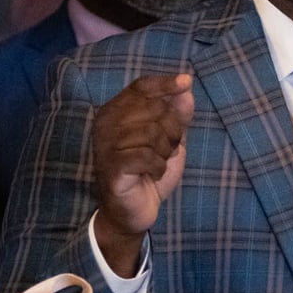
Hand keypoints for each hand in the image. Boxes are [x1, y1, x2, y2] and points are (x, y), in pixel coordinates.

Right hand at [92, 73, 193, 275]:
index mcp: (116, 111)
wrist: (134, 210)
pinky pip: (147, 156)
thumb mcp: (169, 139)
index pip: (141, 87)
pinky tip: (152, 174)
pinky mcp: (112, 167)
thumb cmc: (149, 171)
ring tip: (158, 162)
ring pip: (152, 132)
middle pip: (154, 108)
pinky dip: (158, 167)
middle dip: (172, 129)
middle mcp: (106, 123)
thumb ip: (177, 114)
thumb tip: (186, 89)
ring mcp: (106, 144)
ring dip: (166, 151)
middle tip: (168, 149)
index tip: (187, 82)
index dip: (164, 83)